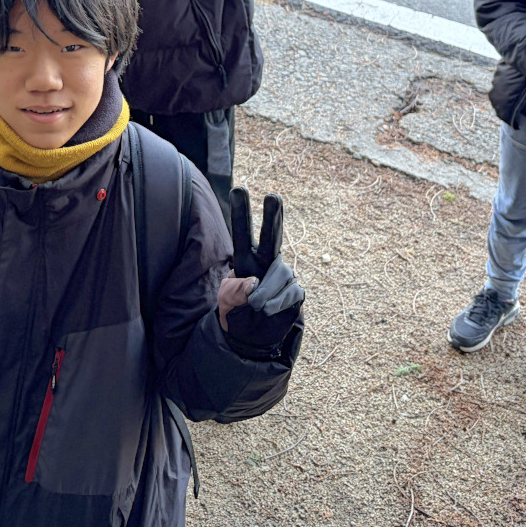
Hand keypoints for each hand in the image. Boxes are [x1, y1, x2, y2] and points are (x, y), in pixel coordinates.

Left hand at [221, 189, 303, 358]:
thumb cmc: (238, 313)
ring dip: (265, 294)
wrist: (255, 337)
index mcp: (246, 258)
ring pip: (278, 276)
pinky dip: (275, 304)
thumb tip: (257, 284)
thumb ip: (239, 289)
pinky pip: (288, 293)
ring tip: (256, 308)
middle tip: (273, 196)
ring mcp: (284, 273)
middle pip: (272, 235)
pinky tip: (268, 311)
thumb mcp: (229, 300)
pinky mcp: (296, 290)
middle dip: (272, 216)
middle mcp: (267, 260)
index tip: (239, 189)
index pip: (243, 233)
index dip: (241, 212)